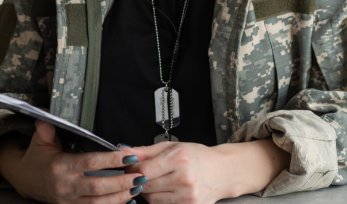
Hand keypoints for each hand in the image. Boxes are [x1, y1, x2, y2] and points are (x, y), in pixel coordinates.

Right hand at [0, 120, 144, 203]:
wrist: (24, 179)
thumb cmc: (36, 157)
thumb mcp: (40, 141)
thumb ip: (46, 129)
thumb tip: (47, 115)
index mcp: (60, 166)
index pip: (89, 163)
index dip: (110, 160)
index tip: (128, 156)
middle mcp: (65, 185)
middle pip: (97, 187)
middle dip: (120, 182)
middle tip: (139, 175)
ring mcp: (68, 200)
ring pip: (98, 202)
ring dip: (119, 197)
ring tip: (137, 187)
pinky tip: (126, 200)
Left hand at [125, 140, 286, 203]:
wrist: (223, 172)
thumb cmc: (198, 157)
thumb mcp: (173, 147)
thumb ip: (145, 151)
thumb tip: (123, 151)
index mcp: (179, 159)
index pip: (143, 170)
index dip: (133, 169)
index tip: (132, 167)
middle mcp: (184, 179)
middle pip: (145, 185)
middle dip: (139, 181)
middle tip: (145, 174)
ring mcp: (187, 196)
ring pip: (151, 198)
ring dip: (148, 191)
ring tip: (160, 181)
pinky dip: (159, 199)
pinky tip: (167, 190)